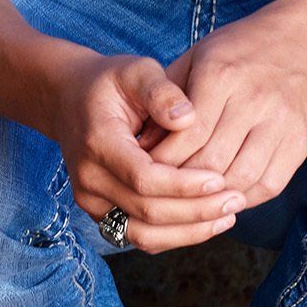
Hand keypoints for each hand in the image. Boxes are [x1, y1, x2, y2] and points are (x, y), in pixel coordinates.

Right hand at [49, 50, 246, 251]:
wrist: (70, 101)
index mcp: (98, 144)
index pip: (143, 178)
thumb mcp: (135, 71)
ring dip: (188, 232)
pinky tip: (207, 222)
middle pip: (146, 212)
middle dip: (195, 211)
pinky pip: (140, 235)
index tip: (219, 179)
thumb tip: (188, 119)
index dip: (183, 184)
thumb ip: (160, 91)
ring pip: (142, 235)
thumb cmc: (111, 82)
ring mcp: (92, 201)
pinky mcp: (103, 213)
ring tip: (228, 216)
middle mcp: (89, 180)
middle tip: (236, 200)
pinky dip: (175, 235)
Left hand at [141, 0, 306, 210]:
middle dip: (183, 183)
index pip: (189, 135)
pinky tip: (225, 195)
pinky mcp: (300, 140)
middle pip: (212, 161)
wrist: (299, 42)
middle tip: (165, 192)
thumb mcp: (195, 58)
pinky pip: (269, 184)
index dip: (164, 161)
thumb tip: (141, 147)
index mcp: (222, 75)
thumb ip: (166, 99)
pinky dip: (243, 198)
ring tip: (193, 199)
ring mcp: (282, 121)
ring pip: (240, 178)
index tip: (147, 171)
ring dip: (213, 197)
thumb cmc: (236, 53)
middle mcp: (255, 98)